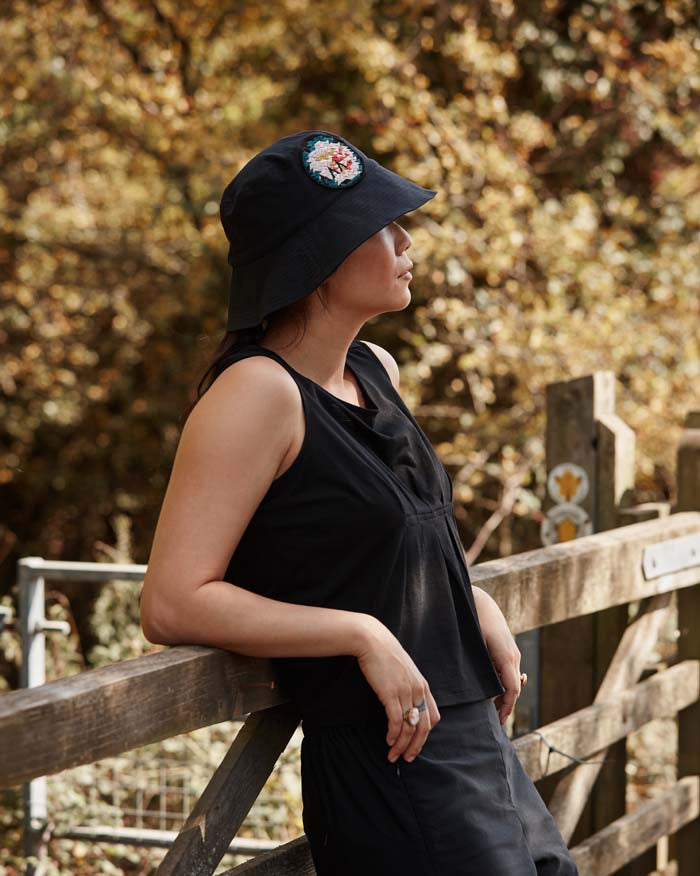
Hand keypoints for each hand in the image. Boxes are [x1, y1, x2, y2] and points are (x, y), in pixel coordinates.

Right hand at [354, 616, 440, 762]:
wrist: (372, 640)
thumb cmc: (385, 654)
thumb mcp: (404, 670)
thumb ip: (409, 686)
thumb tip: (405, 702)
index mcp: (423, 686)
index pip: (433, 717)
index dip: (426, 734)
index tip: (416, 743)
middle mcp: (418, 690)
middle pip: (424, 727)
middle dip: (416, 746)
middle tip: (407, 758)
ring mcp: (406, 692)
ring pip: (409, 727)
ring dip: (402, 745)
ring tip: (394, 756)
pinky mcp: (391, 693)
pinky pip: (396, 721)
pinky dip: (393, 735)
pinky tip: (388, 741)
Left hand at [472, 586, 522, 724]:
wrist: (479, 600)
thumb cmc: (473, 621)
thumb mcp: (474, 647)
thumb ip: (480, 669)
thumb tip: (483, 690)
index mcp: (506, 657)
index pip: (513, 690)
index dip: (507, 708)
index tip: (499, 722)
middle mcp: (513, 656)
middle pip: (514, 688)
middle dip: (506, 706)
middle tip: (494, 722)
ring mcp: (512, 652)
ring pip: (512, 681)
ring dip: (505, 696)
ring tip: (492, 712)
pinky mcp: (507, 649)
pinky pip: (509, 672)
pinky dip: (504, 685)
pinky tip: (494, 694)